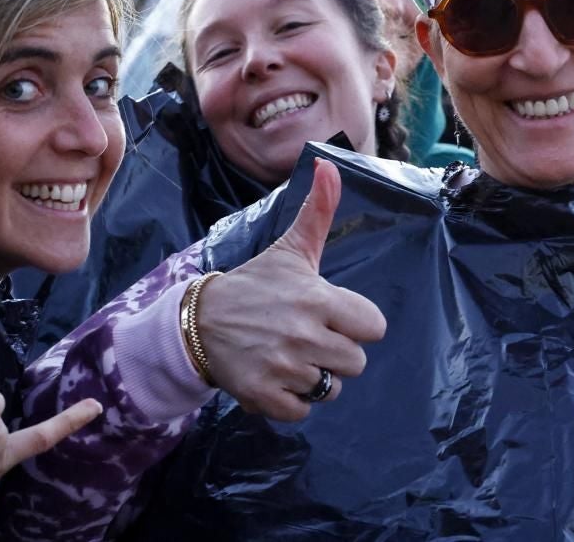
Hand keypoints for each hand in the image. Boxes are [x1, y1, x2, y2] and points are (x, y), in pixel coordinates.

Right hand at [198, 158, 387, 421]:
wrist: (199, 322)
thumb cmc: (256, 285)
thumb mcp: (291, 250)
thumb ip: (318, 210)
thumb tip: (329, 163)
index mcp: (317, 300)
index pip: (374, 326)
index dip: (355, 322)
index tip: (330, 314)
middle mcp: (304, 336)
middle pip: (356, 362)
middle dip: (336, 351)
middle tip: (307, 336)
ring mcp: (284, 369)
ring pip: (330, 388)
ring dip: (313, 376)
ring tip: (289, 355)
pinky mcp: (264, 397)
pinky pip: (302, 411)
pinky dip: (290, 400)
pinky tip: (274, 376)